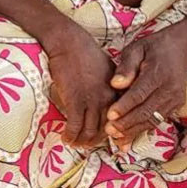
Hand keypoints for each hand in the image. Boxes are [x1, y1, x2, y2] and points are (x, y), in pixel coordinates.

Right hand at [44, 24, 116, 147]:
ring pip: (91, 131)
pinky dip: (70, 135)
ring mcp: (93, 100)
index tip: (114, 144)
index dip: (118, 134)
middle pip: (107, 129)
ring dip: (82, 141)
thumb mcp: (107, 69)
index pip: (122, 119)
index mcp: (118, 92)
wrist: (70, 42)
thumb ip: (111, 87)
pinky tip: (65, 137)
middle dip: (97, 141)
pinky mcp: (76, 100)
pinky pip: (75, 125)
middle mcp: (109, 99)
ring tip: (74, 143)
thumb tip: (108, 100)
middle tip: (86, 145)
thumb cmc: (85, 53)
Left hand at [105, 34, 186, 147]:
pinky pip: (158, 120)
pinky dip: (142, 129)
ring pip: (153, 119)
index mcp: (158, 73)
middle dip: (127, 123)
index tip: (110, 115)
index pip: (140, 93)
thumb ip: (126, 66)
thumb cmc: (152, 48)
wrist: (180, 48)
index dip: (124, 106)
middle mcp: (170, 89)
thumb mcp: (136, 48)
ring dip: (134, 130)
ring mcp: (175, 99)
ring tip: (116, 137)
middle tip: (109, 130)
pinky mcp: (176, 105)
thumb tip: (115, 84)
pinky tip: (128, 137)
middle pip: (146, 110)